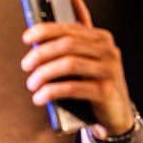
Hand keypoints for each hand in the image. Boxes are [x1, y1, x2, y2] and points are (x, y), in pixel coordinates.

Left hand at [21, 0, 132, 137]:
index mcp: (101, 38)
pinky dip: (51, 92)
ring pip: (69, 64)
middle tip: (25, 65)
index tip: (26, 37)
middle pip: (67, 44)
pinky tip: (39, 98)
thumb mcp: (87, 60)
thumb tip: (43, 28)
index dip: (46, 30)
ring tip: (31, 84)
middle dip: (41, 53)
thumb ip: (73, 43)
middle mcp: (107, 51)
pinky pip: (72, 88)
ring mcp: (108, 71)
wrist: (117, 114)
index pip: (70, 28)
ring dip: (44, 74)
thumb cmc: (95, 85)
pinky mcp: (105, 91)